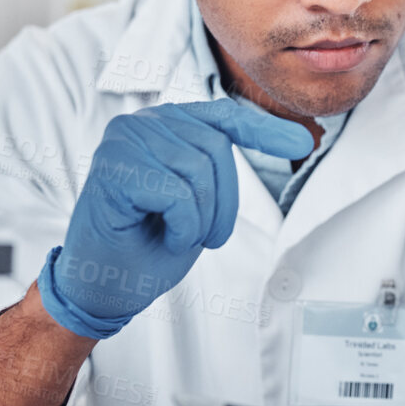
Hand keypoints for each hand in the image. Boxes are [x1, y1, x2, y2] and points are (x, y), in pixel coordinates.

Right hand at [40, 98, 313, 337]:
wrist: (101, 288)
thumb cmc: (147, 244)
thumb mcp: (198, 201)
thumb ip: (218, 165)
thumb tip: (293, 139)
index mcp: (166, 125)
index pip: (224, 117)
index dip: (265, 130)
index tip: (303, 146)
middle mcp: (143, 122)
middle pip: (216, 149)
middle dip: (221, 203)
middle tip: (200, 236)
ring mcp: (124, 140)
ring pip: (198, 172)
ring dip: (199, 219)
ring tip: (174, 234)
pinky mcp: (113, 166)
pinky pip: (178, 195)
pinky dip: (183, 227)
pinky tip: (161, 236)